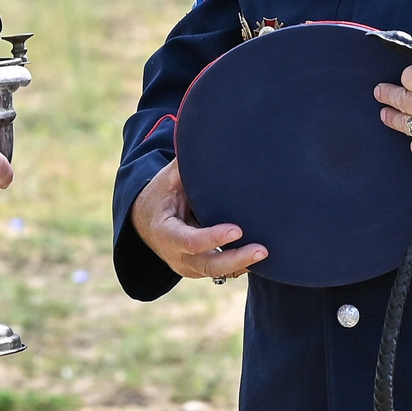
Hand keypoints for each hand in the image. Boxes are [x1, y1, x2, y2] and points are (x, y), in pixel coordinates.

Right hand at [131, 159, 264, 280]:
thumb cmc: (160, 196)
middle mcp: (176, 256)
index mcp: (166, 233)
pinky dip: (240, 265)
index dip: (213, 238)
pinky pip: (223, 272)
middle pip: (209, 265)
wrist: (144, 222)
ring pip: (218, 272)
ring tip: (267, 253)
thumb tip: (205, 138)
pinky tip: (260, 257)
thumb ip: (185, 166)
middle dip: (236, 259)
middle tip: (262, 250)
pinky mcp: (200, 269)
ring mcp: (189, 267)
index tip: (237, 229)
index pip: (190, 241)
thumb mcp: (166, 180)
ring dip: (243, 264)